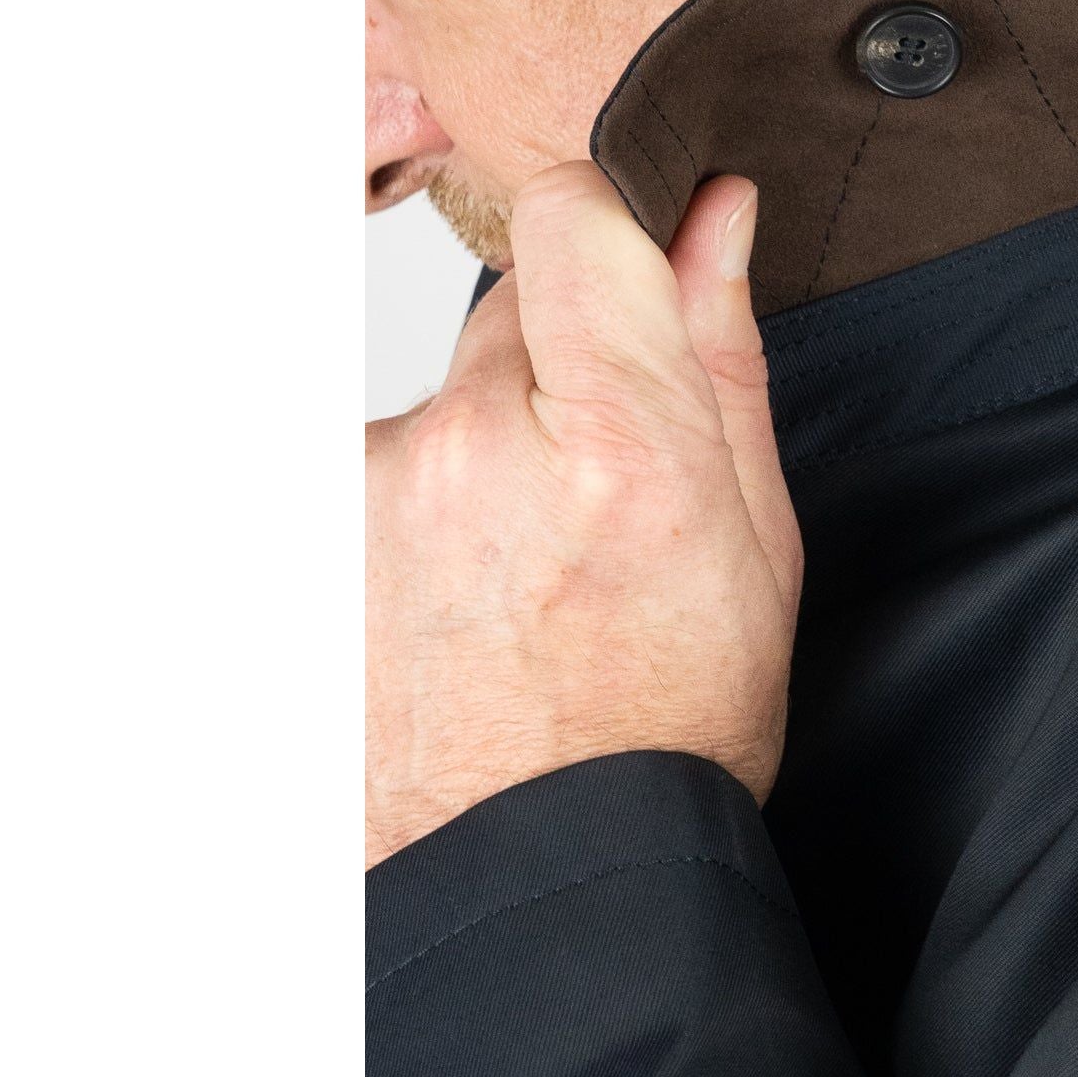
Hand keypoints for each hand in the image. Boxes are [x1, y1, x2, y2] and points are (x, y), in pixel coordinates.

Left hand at [366, 165, 800, 867]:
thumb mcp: (757, 541)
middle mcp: (479, 449)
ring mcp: (379, 490)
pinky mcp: (320, 524)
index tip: (629, 284)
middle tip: (600, 495)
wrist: (539, 864)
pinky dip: (429, 504)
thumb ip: (720, 355)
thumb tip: (712, 214)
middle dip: (564, 373)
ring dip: (491, 445)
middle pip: (512, 309)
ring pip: (449, 393)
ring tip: (530, 572)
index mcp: (621, 448)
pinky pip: (390, 460)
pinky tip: (469, 596)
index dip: (608, 231)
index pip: (572, 212)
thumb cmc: (664, 724)